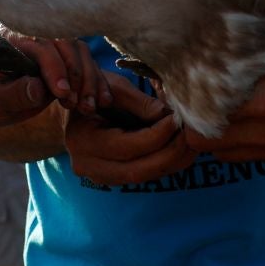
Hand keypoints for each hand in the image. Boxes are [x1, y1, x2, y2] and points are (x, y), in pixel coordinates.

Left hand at [0, 29, 109, 116]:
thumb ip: (11, 93)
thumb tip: (38, 89)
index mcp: (10, 38)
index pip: (39, 46)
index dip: (54, 68)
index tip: (62, 93)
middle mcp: (33, 35)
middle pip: (66, 44)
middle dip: (77, 74)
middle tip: (79, 103)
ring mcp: (49, 47)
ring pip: (80, 52)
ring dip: (90, 79)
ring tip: (90, 107)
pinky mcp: (61, 60)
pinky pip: (84, 65)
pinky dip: (95, 81)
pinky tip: (101, 101)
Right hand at [64, 72, 193, 186]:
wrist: (73, 108)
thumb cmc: (92, 91)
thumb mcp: (112, 87)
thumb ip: (138, 102)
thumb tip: (167, 115)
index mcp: (82, 139)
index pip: (127, 146)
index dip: (157, 135)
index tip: (177, 119)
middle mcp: (87, 164)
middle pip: (137, 169)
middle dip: (169, 154)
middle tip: (191, 135)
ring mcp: (98, 176)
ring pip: (142, 177)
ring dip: (171, 162)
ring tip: (191, 143)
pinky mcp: (112, 178)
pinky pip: (142, 176)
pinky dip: (163, 164)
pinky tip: (180, 150)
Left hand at [187, 0, 264, 173]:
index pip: (209, 103)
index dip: (188, 84)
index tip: (184, 61)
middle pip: (199, 135)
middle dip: (187, 110)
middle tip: (186, 79)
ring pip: (214, 149)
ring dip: (203, 127)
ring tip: (200, 97)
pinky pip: (235, 155)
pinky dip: (225, 140)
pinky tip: (229, 114)